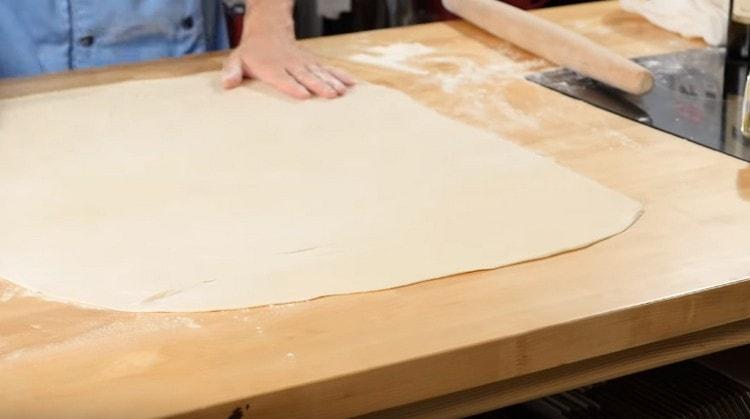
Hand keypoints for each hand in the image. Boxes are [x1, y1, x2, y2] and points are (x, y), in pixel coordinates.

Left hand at [221, 0, 354, 98]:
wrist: (268, 30)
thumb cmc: (251, 53)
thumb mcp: (236, 59)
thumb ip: (232, 71)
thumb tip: (227, 84)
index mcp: (271, 67)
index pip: (283, 78)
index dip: (293, 86)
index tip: (304, 94)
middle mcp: (290, 64)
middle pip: (306, 76)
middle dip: (319, 86)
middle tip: (331, 95)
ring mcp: (304, 63)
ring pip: (320, 72)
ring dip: (333, 82)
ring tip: (343, 92)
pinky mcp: (313, 62)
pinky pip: (329, 68)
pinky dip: (341, 75)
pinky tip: (352, 84)